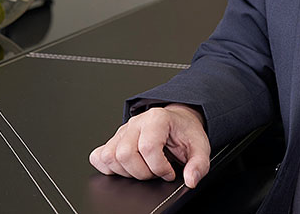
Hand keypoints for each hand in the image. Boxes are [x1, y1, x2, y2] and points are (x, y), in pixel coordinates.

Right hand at [89, 103, 210, 187]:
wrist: (177, 122)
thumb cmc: (185, 133)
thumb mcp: (200, 147)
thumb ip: (199, 164)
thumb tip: (191, 179)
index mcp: (157, 119)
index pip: (148, 147)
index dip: (160, 167)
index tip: (169, 172)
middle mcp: (137, 122)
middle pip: (125, 154)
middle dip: (143, 172)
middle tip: (156, 171)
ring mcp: (123, 131)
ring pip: (110, 157)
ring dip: (127, 172)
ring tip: (144, 169)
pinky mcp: (114, 140)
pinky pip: (99, 156)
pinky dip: (108, 167)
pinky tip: (126, 168)